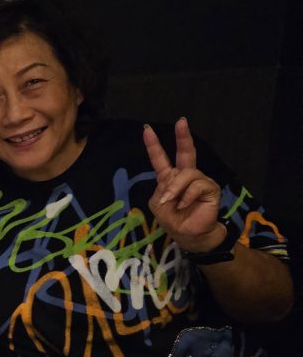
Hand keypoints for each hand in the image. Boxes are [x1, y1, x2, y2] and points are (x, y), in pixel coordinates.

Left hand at [143, 118, 226, 252]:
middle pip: (185, 153)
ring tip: (171, 201)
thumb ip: (163, 189)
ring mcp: (199, 180)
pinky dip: (187, 196)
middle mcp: (185, 175)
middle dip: (183, 137)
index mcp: (169, 178)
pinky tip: (184, 205)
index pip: (160, 158)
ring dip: (176, 188)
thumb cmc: (173, 219)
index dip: (153, 145)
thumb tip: (173, 184)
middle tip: (181, 121)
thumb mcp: (159, 204)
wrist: (189, 234)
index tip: (146, 129)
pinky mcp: (210, 188)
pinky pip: (196, 186)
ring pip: (187, 174)